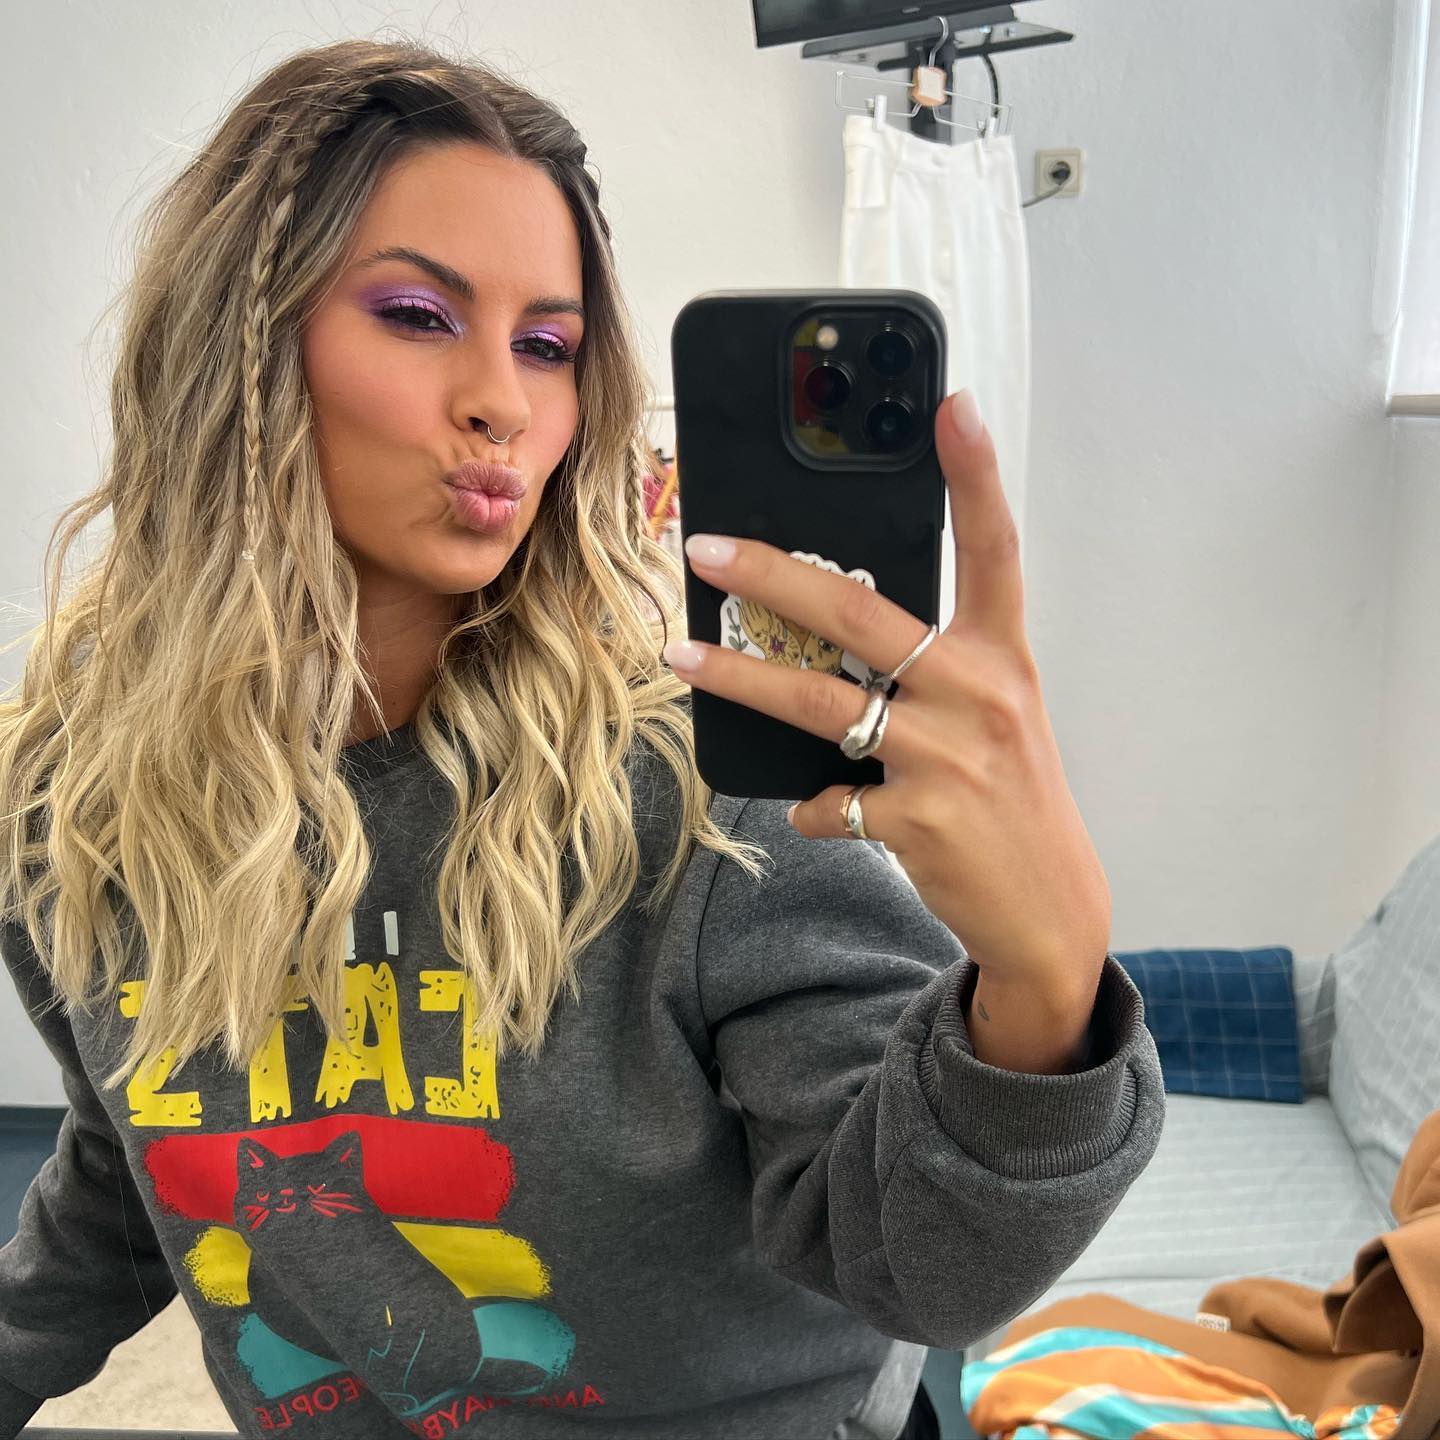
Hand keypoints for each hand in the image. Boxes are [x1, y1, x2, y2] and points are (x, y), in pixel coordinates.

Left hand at [662, 388, 1111, 999]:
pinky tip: (811, 807)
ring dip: (742, 680)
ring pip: (821, 703)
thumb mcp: (996, 718)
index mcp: (1003, 659)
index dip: (975, 475)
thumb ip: (935, 669)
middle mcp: (979, 695)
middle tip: (709, 550)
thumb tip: (833, 635)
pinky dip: (810, 804)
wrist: (1050, 911)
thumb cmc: (1012, 800)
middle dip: (774, 575)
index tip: (952, 405)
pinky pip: (828, 801)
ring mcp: (947, 758)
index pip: (994, 549)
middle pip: (861, 613)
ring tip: (682, 659)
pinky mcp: (916, 821)